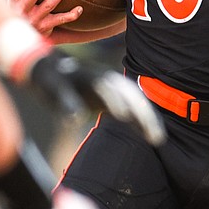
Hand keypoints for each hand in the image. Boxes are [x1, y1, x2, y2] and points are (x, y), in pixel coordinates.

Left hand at [26, 52, 165, 144]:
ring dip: (147, 119)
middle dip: (143, 113)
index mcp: (94, 76)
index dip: (117, 101)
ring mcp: (112, 90)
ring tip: (157, 139)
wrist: (51, 69)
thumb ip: (66, 101)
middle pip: (131, 95)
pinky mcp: (111, 100)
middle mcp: (108, 81)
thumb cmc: (51, 77)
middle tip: (154, 134)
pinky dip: (141, 122)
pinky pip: (131, 110)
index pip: (109, 88)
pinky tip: (149, 137)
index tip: (123, 117)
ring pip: (136, 103)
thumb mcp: (54, 87)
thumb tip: (75, 119)